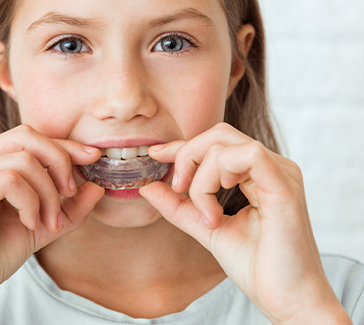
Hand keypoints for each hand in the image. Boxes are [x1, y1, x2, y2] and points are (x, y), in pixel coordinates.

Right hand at [0, 124, 103, 322]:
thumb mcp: (41, 225)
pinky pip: (10, 180)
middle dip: (59, 163)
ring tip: (46, 222)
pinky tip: (28, 224)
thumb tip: (98, 186)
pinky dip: (29, 202)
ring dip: (46, 193)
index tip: (92, 158)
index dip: (65, 145)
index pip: (30, 137)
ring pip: (23, 161)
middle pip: (28, 137)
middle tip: (69, 195)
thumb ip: (69, 207)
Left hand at [139, 123, 350, 324]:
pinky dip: (217, 178)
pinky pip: (246, 156)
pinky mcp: (284, 186)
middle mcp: (273, 166)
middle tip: (178, 189)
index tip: (156, 154)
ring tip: (206, 215)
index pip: (217, 143)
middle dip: (187, 155)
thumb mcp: (207, 228)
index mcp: (259, 174)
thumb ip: (179, 206)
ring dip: (201, 177)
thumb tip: (148, 187)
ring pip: (225, 145)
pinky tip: (215, 211)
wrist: (288, 302)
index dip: (183, 146)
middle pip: (219, 134)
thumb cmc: (257, 267)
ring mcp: (281, 173)